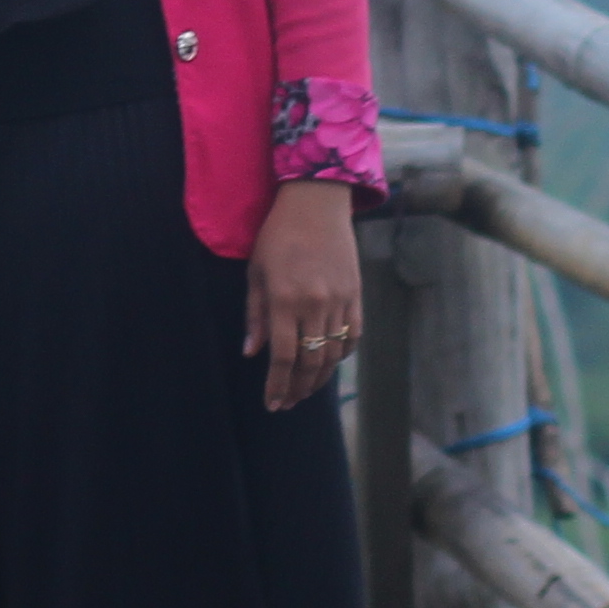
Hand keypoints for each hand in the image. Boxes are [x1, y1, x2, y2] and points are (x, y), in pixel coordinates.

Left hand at [247, 180, 364, 410]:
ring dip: (319, 378)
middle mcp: (315, 305)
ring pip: (333, 354)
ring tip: (305, 390)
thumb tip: (252, 351)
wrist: (316, 203)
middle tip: (287, 403)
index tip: (272, 404)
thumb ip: (255, 314)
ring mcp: (339, 301)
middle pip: (311, 363)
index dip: (277, 386)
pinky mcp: (356, 295)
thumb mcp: (256, 272)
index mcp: (285, 300)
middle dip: (298, 389)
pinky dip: (341, 355)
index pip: (283, 357)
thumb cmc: (278, 235)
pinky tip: (328, 363)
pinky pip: (352, 336)